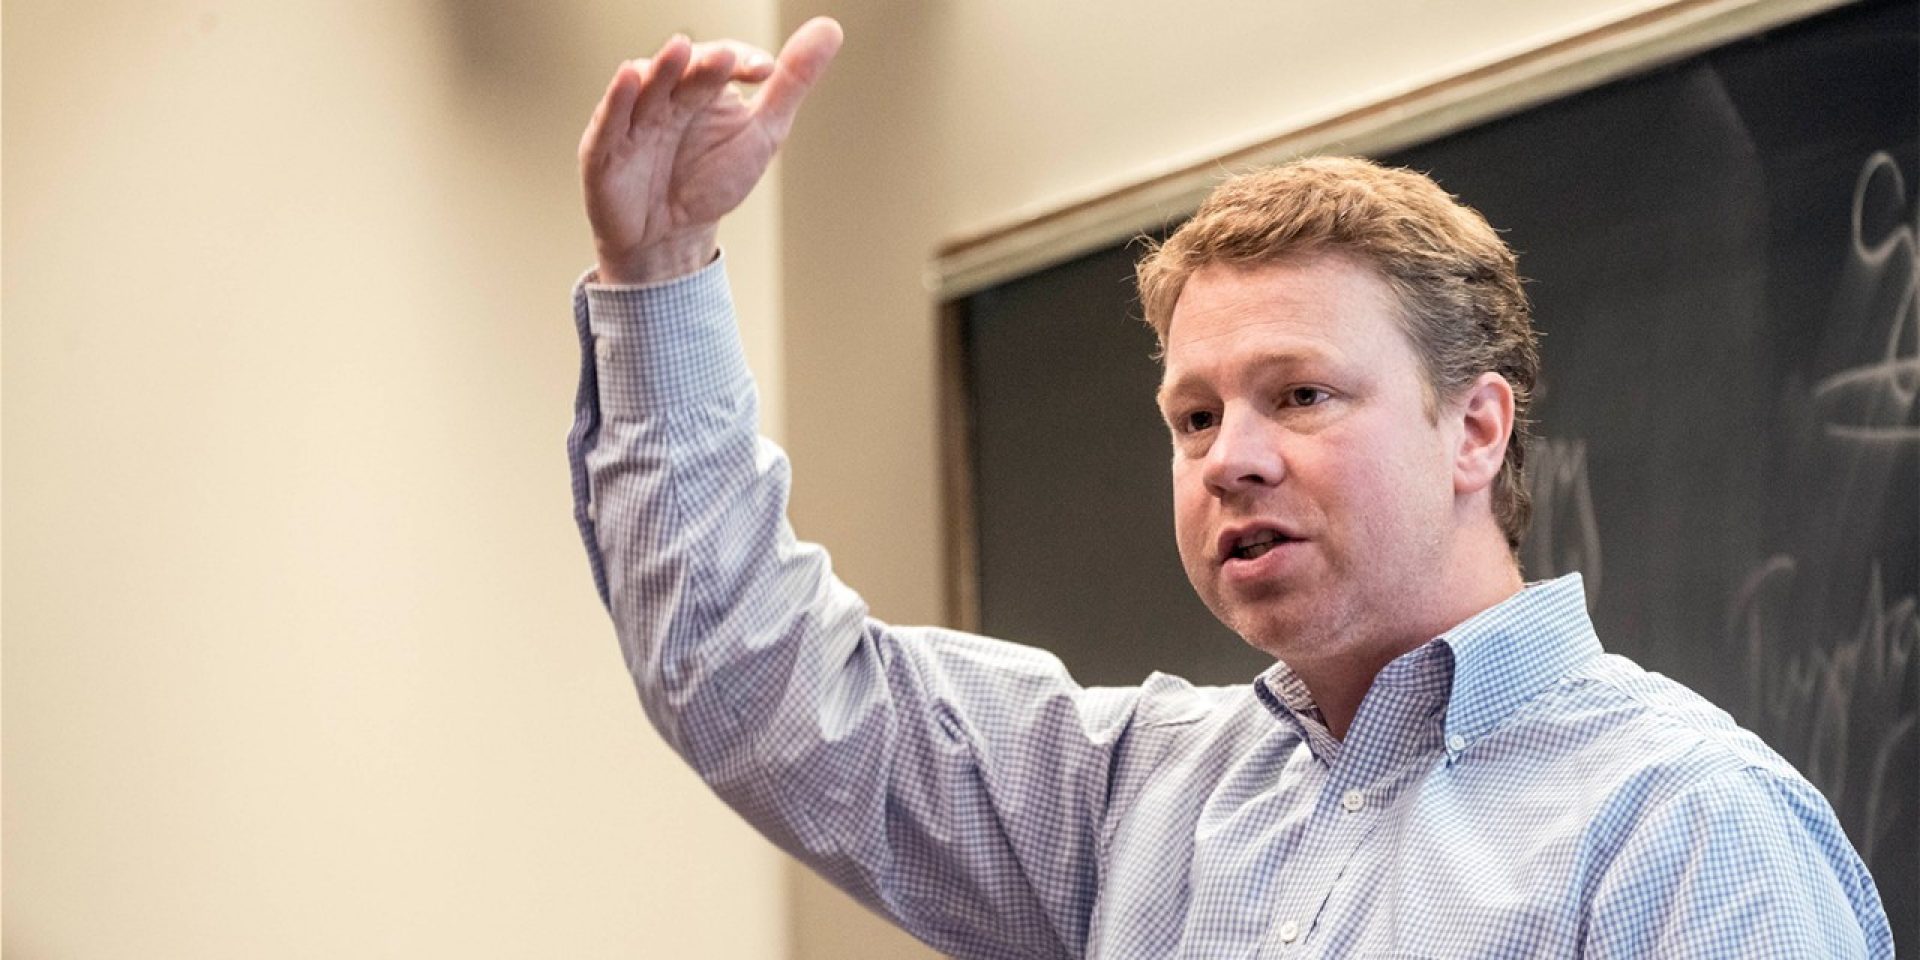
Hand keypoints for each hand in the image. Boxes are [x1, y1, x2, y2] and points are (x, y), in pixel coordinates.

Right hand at [579, 17, 843, 283]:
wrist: (669, 238)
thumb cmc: (710, 179)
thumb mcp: (762, 131)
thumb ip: (792, 81)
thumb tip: (829, 29)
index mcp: (702, 86)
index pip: (721, 60)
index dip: (739, 61)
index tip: (766, 71)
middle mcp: (666, 94)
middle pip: (683, 71)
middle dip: (704, 65)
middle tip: (726, 58)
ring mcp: (633, 119)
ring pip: (645, 86)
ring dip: (661, 69)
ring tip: (680, 52)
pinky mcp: (604, 148)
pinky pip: (609, 120)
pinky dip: (618, 99)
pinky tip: (629, 77)